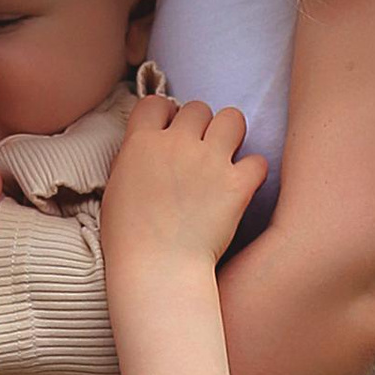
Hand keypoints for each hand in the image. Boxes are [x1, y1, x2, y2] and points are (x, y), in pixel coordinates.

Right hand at [101, 92, 268, 285]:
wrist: (157, 270)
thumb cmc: (128, 240)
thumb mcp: (116, 188)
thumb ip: (135, 159)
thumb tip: (148, 147)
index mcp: (141, 143)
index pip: (156, 103)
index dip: (165, 116)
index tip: (169, 132)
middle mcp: (177, 144)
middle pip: (198, 108)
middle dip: (200, 126)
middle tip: (199, 150)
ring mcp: (210, 162)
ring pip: (233, 118)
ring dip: (230, 134)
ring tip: (226, 157)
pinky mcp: (237, 185)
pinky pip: (258, 160)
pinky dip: (253, 173)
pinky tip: (242, 186)